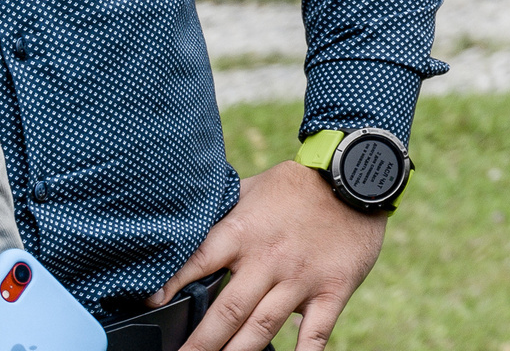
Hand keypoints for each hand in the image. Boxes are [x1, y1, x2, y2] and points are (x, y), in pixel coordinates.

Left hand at [153, 159, 385, 350]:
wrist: (359, 176)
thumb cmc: (300, 184)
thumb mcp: (254, 189)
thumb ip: (222, 213)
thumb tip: (183, 226)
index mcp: (244, 233)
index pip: (199, 261)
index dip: (172, 284)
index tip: (149, 304)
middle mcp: (269, 259)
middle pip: (226, 311)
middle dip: (198, 345)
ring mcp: (301, 277)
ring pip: (262, 327)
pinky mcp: (332, 288)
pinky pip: (316, 330)